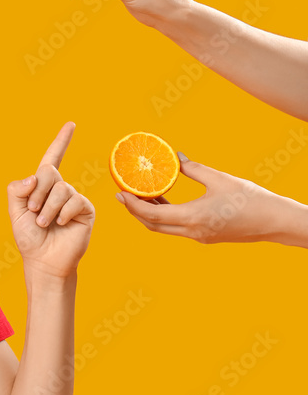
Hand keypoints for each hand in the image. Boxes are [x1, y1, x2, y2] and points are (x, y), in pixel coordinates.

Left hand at [8, 122, 94, 278]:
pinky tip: (60, 224)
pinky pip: (73, 201)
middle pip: (48, 172)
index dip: (61, 141)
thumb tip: (33, 177)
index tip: (71, 124)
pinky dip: (61, 213)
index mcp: (42, 186)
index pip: (52, 158)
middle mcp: (60, 188)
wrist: (44, 261)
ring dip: (47, 209)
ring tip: (44, 224)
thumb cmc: (29, 237)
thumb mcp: (15, 212)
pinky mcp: (85, 209)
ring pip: (60, 189)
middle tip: (33, 212)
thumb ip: (17, 190)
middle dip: (36, 192)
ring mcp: (74, 198)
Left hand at [116, 154, 281, 243]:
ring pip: (165, 228)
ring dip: (150, 214)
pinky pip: (177, 228)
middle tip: (123, 195)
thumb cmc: (251, 199)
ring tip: (141, 195)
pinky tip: (164, 201)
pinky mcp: (206, 237)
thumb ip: (194, 169)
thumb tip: (176, 156)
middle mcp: (193, 232)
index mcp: (194, 218)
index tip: (120, 194)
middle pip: (153, 226)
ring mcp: (199, 237)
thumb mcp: (220, 179)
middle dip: (135, 211)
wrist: (276, 222)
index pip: (152, 216)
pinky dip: (166, 216)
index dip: (133, 205)